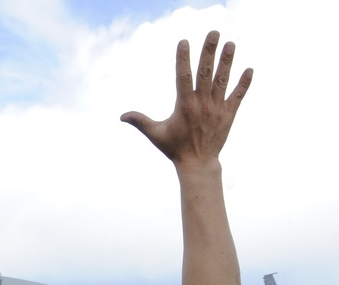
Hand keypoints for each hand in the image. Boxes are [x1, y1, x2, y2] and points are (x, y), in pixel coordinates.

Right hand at [121, 31, 252, 170]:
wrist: (197, 164)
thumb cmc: (174, 148)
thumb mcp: (155, 134)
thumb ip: (139, 121)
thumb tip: (121, 116)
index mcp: (184, 105)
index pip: (183, 76)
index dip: (183, 58)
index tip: (184, 42)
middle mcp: (202, 104)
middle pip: (206, 72)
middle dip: (209, 51)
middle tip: (214, 33)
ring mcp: (217, 108)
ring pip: (223, 80)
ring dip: (227, 61)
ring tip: (231, 44)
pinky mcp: (229, 115)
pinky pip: (238, 96)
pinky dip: (244, 83)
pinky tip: (250, 69)